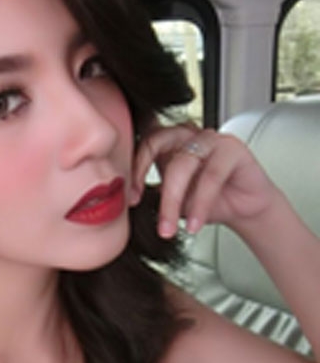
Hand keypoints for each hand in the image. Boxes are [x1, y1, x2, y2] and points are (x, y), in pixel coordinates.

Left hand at [131, 124, 278, 237]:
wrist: (244, 209)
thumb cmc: (206, 200)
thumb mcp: (169, 198)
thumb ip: (149, 192)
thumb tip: (119, 202)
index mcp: (166, 140)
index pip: (141, 142)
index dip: (132, 167)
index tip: (130, 198)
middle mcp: (186, 133)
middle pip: (156, 144)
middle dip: (143, 176)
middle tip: (138, 205)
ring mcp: (210, 138)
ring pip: (182, 164)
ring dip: (172, 201)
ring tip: (168, 229)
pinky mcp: (233, 149)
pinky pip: (211, 176)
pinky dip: (200, 204)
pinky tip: (194, 224)